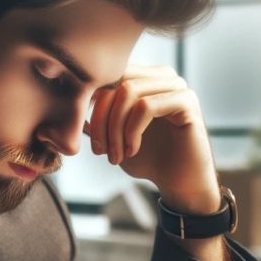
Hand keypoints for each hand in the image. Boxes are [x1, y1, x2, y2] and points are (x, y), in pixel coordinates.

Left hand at [86, 64, 219, 214]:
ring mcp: (176, 86)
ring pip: (128, 91)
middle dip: (100, 119)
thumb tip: (73, 104)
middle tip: (100, 151)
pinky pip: (146, 106)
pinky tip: (132, 150)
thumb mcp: (114, 137)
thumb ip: (97, 119)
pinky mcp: (187, 102)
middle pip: (115, 81)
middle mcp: (161, 76)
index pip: (107, 77)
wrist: (179, 183)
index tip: (92, 142)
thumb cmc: (148, 160)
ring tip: (115, 155)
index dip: (91, 108)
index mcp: (144, 79)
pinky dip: (132, 131)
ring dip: (114, 128)